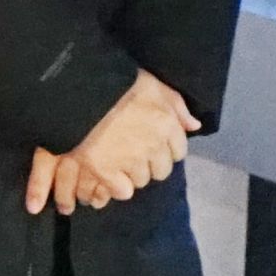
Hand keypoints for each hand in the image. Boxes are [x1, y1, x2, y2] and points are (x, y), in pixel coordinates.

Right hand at [27, 71, 194, 213]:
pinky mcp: (106, 171)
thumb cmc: (118, 84)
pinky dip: (117, 186)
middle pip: (161, 170)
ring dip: (132, 174)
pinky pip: (122, 191)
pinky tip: (109, 176)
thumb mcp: (153, 84)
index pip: (179, 151)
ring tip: (118, 162)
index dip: (166, 150)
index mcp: (166, 124)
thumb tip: (194, 126)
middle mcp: (153, 145)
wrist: (80, 91)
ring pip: (141, 180)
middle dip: (150, 164)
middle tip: (134, 154)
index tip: (153, 145)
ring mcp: (130, 160)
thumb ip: (177, 106)